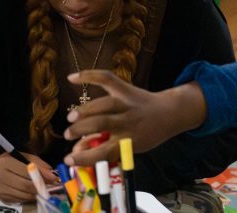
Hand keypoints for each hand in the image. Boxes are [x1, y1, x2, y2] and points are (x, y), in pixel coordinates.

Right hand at [0, 152, 58, 203]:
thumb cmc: (16, 161)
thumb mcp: (27, 158)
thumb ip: (40, 165)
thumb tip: (52, 176)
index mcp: (5, 162)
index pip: (25, 171)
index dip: (41, 176)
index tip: (53, 178)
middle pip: (24, 185)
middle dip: (39, 187)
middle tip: (50, 186)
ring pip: (22, 194)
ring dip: (35, 193)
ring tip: (43, 189)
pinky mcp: (1, 197)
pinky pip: (19, 199)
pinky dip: (29, 197)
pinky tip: (33, 192)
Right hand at [62, 70, 206, 166]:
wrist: (168, 113)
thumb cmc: (144, 134)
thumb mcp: (128, 146)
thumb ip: (103, 149)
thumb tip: (74, 153)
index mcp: (129, 141)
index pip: (104, 151)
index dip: (84, 157)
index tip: (67, 160)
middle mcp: (128, 122)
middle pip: (102, 124)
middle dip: (81, 129)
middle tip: (68, 134)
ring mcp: (128, 103)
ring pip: (104, 104)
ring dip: (84, 110)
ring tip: (71, 118)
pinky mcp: (127, 88)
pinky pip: (107, 79)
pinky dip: (89, 76)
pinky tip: (72, 78)